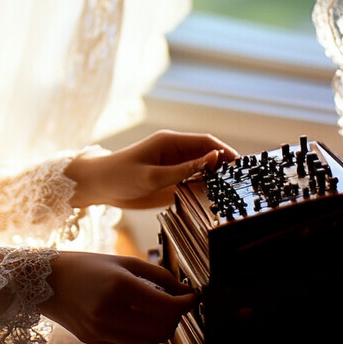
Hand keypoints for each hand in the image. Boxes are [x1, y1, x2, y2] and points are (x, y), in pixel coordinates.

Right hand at [40, 251, 195, 343]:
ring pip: (149, 342)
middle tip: (176, 302)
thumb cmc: (87, 265)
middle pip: (162, 328)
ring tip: (159, 311)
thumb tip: (185, 291)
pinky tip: (139, 320)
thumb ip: (157, 275)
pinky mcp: (95, 340)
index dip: (186, 303)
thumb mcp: (122, 261)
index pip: (167, 305)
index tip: (193, 296)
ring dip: (161, 329)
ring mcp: (101, 330)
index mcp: (119, 286)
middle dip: (176, 317)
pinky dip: (143, 336)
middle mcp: (110, 311)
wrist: (46, 280)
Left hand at [66, 129, 237, 208]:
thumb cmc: (119, 176)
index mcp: (170, 142)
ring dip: (217, 179)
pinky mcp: (170, 180)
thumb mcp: (151, 176)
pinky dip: (205, 189)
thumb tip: (213, 159)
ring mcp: (173, 166)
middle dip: (226, 166)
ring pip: (203, 171)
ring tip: (236, 194)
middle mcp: (175, 152)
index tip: (244, 166)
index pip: (206, 142)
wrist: (98, 186)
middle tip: (245, 183)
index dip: (226, 151)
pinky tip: (215, 201)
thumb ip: (182, 170)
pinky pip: (193, 183)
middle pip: (208, 156)